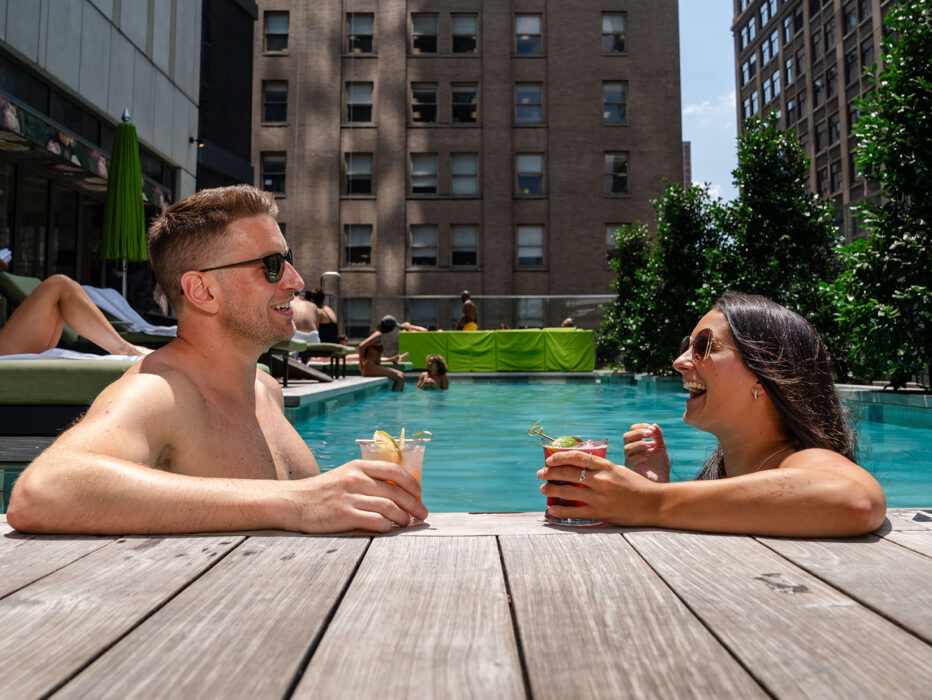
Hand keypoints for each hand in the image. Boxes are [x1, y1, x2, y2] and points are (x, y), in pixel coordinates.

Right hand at [286, 459, 427, 532]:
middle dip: (414, 505)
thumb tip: (399, 491)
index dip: (412, 482)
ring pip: (389, 508)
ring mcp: (350, 498)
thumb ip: (368, 479)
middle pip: (396, 491)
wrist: (294, 502)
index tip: (419, 492)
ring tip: (408, 523)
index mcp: (358, 466)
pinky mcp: (344, 516)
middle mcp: (355, 479)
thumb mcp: (345, 475)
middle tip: (422, 514)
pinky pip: (376, 522)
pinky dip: (388, 526)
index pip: (394, 470)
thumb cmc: (323, 491)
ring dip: (404, 517)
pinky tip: (390, 528)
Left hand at [537, 450, 661, 525]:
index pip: (578, 457)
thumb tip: (580, 470)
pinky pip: (575, 511)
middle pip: (568, 473)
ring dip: (551, 489)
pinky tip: (552, 509)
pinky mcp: (601, 512)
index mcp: (606, 466)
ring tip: (543, 489)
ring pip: (567, 491)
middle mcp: (601, 479)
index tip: (549, 459)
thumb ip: (601, 470)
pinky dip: (561, 510)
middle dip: (550, 473)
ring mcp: (600, 497)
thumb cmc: (638, 487)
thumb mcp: (619, 471)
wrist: (655, 504)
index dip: (560, 457)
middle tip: (541, 474)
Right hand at [623, 423, 669, 482]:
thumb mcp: (661, 448)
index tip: (652, 428)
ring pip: (627, 448)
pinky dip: (639, 455)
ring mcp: (630, 460)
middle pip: (626, 437)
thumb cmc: (660, 465)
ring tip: (652, 445)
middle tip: (650, 434)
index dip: (641, 427)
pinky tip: (649, 455)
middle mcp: (631, 451)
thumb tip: (654, 425)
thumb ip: (658, 436)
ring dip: (640, 444)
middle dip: (638, 433)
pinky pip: (630, 460)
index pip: (632, 430)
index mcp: (637, 443)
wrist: (663, 481)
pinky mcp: (631, 470)